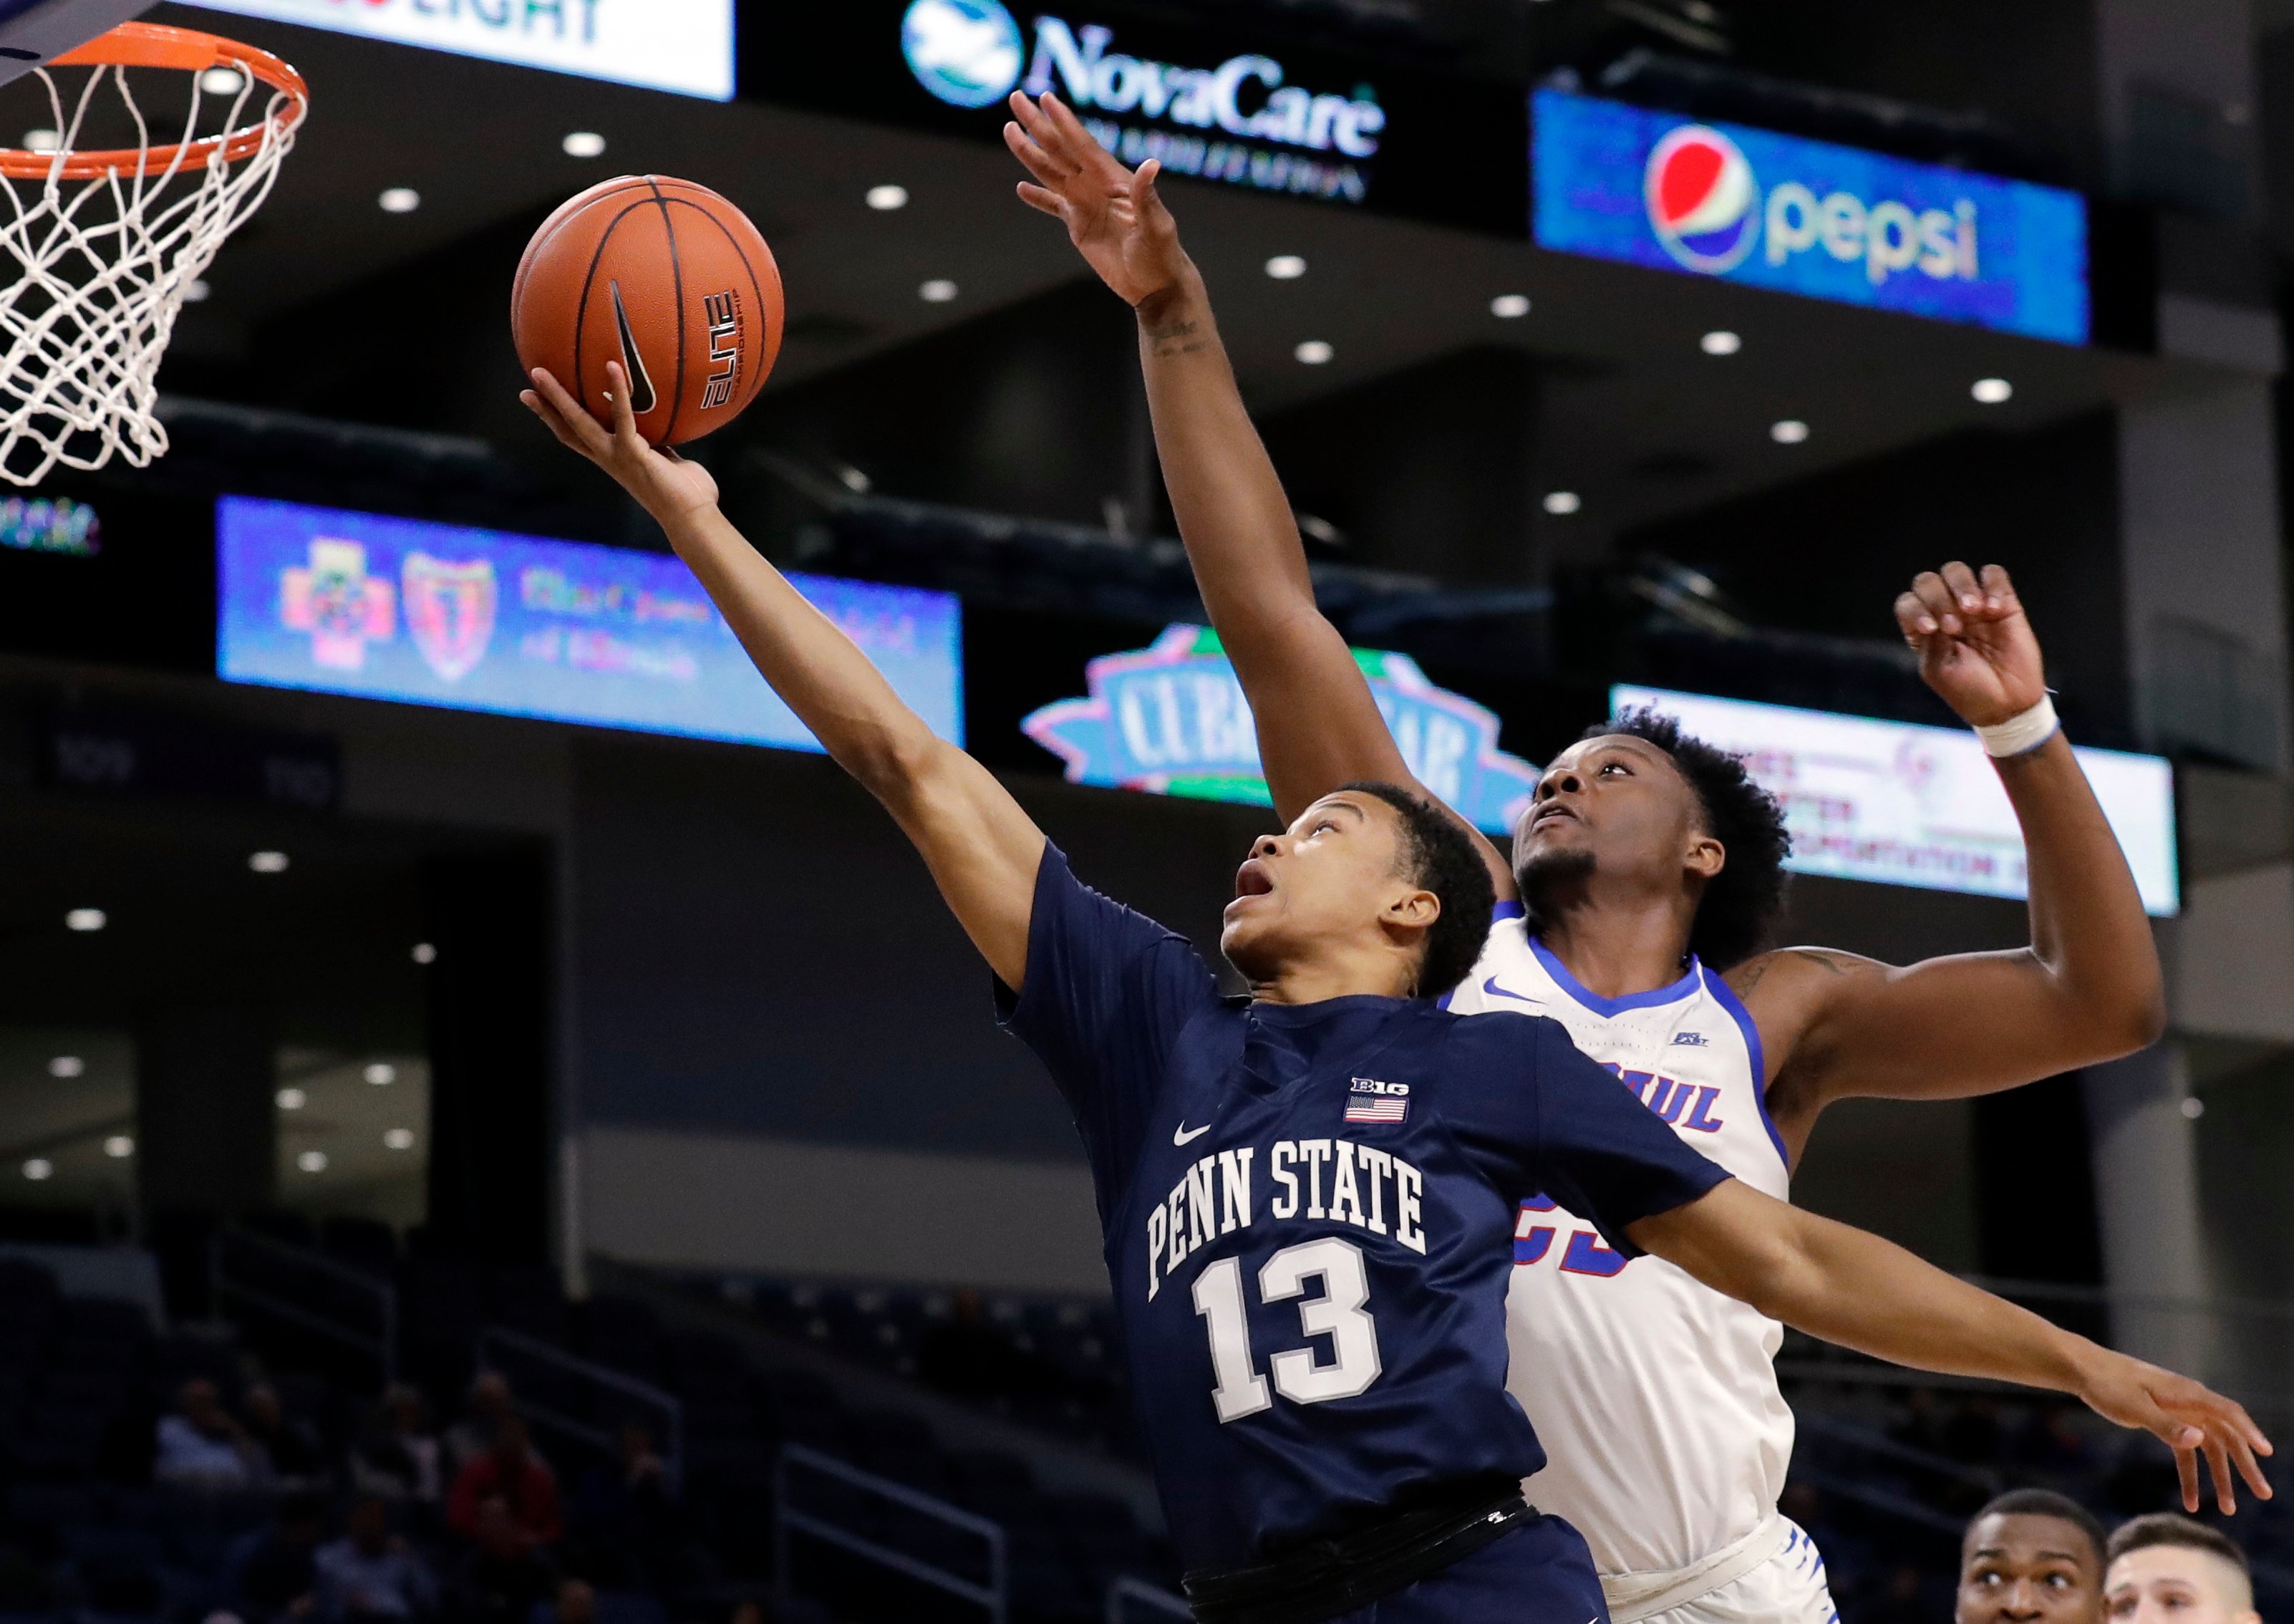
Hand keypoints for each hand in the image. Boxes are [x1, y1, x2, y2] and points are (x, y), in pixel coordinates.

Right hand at [520, 362, 718, 524]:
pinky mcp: (631, 453)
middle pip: (568, 428)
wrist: (692, 517)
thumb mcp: (672, 461)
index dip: (557, 419)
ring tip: (541, 371)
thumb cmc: (689, 493)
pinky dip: (617, 390)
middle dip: (546, 405)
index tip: (540, 401)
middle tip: (530, 379)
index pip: (577, 437)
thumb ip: (666, 444)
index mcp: (613, 460)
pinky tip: (612, 366)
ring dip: (558, 396)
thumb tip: (678, 425)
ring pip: (578, 421)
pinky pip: (621, 416)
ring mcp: (616, 456)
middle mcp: (608, 458)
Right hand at [1005, 91, 1187, 308]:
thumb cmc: (1162, 255)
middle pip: (1060, 150)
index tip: (1046, 98)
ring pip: (1051, 172)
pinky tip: (1021, 188)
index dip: (1064, 123)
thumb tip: (1151, 164)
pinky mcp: (1079, 226)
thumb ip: (1147, 196)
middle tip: (1017, 98)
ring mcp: (1086, 204)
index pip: (1083, 146)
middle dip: (1038, 125)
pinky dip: (1038, 198)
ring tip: (1009, 131)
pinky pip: (1054, 206)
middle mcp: (1096, 186)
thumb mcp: (1157, 226)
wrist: (1155, 285)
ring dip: (1029, 153)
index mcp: (1113, 180)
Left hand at [1894, 562, 2046, 726]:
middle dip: (1938, 598)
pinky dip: (1991, 585)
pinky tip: (1993, 609)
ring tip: (1974, 611)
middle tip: (1954, 627)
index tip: (1931, 629)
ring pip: (1957, 571)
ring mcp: (1973, 605)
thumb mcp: (1939, 670)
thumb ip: (1931, 641)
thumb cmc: (1968, 691)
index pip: (1908, 602)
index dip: (1915, 609)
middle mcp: (1945, 612)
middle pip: (1928, 581)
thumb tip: (1934, 615)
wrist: (2006, 704)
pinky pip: (1994, 575)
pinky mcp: (2004, 603)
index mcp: (1924, 628)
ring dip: (1961, 586)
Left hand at [2075, 1345, 2273, 1512]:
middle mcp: (2190, 1402)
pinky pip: (2185, 1452)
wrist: (2084, 1371)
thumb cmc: (2108, 1385)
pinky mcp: (2165, 1422)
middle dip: (2245, 1466)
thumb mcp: (2134, 1407)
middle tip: (2263, 1494)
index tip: (2266, 1453)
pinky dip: (2190, 1475)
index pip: (2228, 1413)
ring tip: (2228, 1509)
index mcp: (2187, 1393)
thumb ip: (2166, 1425)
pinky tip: (2189, 1501)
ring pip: (2209, 1448)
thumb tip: (2200, 1439)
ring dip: (2219, 1477)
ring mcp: (2179, 1413)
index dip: (2249, 1432)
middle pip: (2226, 1436)